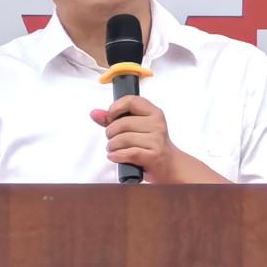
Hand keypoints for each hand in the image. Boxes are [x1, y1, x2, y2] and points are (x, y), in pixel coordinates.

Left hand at [89, 96, 228, 183]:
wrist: (171, 166)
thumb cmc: (151, 145)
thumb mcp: (137, 128)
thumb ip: (115, 119)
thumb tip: (95, 113)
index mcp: (154, 112)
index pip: (131, 100)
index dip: (115, 108)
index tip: (111, 117)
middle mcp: (157, 124)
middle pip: (122, 123)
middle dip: (111, 133)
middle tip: (112, 140)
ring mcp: (156, 140)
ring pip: (123, 139)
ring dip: (112, 147)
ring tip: (114, 150)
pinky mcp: (153, 156)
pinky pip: (128, 153)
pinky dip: (117, 156)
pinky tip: (115, 156)